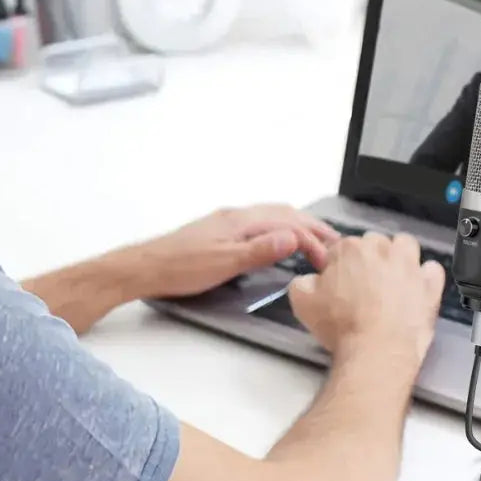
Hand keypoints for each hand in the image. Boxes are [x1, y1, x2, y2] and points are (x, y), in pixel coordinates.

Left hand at [120, 205, 339, 300]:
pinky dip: (281, 227)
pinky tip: (279, 239)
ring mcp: (228, 221)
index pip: (289, 225)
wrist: (146, 267)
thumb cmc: (180, 267)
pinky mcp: (220, 230)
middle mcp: (236, 215)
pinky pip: (261, 221)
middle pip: (284, 213)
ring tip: (314, 237)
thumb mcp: (225, 264)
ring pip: (273, 215)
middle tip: (334, 241)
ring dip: (297, 224)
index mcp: (241, 221)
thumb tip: (293, 238)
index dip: (312, 240)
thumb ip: (261, 251)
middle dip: (312, 225)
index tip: (327, 259)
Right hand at [288, 232, 444, 366]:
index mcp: (349, 249)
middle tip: (361, 285)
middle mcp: (382, 250)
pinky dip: (425, 276)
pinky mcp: (429, 285)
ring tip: (389, 279)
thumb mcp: (301, 302)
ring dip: (397, 257)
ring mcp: (409, 266)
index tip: (336, 282)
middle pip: (373, 243)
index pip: (340, 247)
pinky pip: (432, 270)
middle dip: (367, 259)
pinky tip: (415, 288)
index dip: (337, 265)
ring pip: (405, 245)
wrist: (376, 351)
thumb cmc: (342, 327)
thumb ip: (302, 281)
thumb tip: (309, 280)